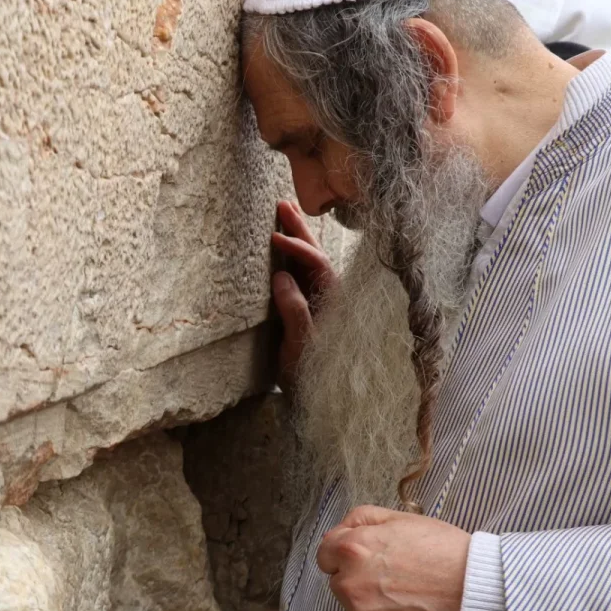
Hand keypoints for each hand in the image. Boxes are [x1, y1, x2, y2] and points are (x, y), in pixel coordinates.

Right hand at [271, 200, 338, 389]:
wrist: (320, 405)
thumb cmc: (313, 378)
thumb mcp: (300, 348)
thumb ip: (295, 312)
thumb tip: (281, 275)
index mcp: (335, 304)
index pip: (318, 265)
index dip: (297, 248)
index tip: (274, 236)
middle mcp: (332, 299)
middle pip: (318, 256)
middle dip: (300, 230)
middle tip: (281, 204)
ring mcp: (322, 303)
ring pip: (311, 263)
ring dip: (297, 238)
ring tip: (283, 212)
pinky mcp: (311, 310)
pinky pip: (304, 276)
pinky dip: (293, 257)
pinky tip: (284, 245)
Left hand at [317, 505, 470, 610]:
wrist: (477, 590)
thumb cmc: (446, 552)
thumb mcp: (403, 518)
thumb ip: (362, 519)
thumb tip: (342, 529)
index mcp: (354, 549)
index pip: (325, 553)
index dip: (344, 551)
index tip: (362, 555)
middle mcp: (352, 585)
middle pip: (340, 582)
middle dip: (359, 578)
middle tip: (394, 574)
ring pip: (356, 610)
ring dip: (372, 603)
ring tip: (407, 593)